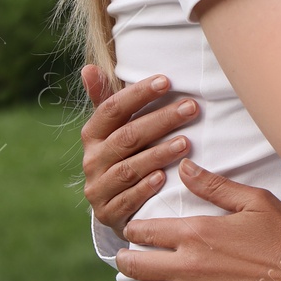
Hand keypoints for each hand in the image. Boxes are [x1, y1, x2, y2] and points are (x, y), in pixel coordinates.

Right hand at [79, 66, 198, 237]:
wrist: (117, 206)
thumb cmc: (124, 156)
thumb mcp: (115, 129)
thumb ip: (108, 100)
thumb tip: (88, 67)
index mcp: (93, 134)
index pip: (112, 109)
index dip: (138, 94)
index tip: (167, 80)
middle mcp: (92, 160)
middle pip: (127, 136)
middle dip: (161, 120)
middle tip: (191, 107)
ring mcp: (98, 188)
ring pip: (129, 168)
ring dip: (158, 154)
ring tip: (186, 142)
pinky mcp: (108, 213)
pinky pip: (126, 200)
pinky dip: (144, 188)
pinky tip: (164, 179)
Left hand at [114, 161, 280, 280]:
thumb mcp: (254, 201)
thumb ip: (214, 185)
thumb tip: (184, 166)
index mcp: (197, 233)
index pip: (145, 232)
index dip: (133, 230)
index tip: (132, 230)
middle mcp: (187, 266)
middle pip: (135, 265)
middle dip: (125, 259)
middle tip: (124, 257)